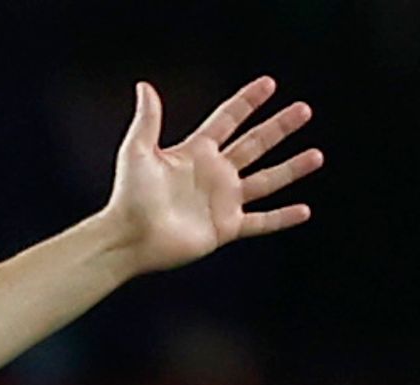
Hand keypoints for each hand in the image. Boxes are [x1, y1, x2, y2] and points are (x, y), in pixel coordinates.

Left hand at [102, 76, 322, 273]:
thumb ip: (147, 120)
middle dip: (279, 128)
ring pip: (266, 180)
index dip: (247, 102)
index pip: (227, 120)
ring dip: (291, 168)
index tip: (268, 84)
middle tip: (303, 110)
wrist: (129, 238)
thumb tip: (145, 87)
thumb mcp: (137, 152)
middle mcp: (213, 174)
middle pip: (254, 144)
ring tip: (316, 156)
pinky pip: (261, 221)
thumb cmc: (129, 196)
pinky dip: (282, 218)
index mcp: (195, 153)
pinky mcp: (226, 227)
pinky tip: (304, 210)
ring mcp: (222, 201)